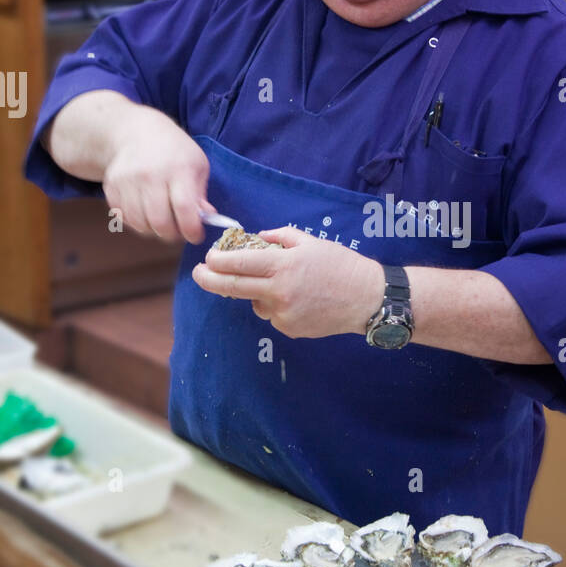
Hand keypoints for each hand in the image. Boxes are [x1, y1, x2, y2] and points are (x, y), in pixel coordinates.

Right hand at [101, 105, 212, 243]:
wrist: (137, 132)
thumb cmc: (175, 152)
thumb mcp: (197, 165)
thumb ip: (201, 194)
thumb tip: (206, 218)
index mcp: (178, 169)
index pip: (184, 208)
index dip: (191, 229)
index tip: (196, 236)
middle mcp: (151, 174)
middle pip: (159, 221)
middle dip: (171, 234)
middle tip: (178, 231)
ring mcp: (128, 180)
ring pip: (139, 223)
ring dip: (153, 230)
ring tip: (162, 222)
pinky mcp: (112, 186)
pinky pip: (123, 217)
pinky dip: (135, 221)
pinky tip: (145, 212)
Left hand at [191, 226, 385, 337]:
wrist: (367, 298)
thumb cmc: (341, 265)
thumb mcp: (311, 241)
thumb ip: (280, 237)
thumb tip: (257, 238)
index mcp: (283, 265)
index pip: (239, 262)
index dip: (217, 261)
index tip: (207, 258)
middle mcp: (279, 291)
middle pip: (233, 287)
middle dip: (210, 280)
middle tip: (198, 274)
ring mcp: (283, 313)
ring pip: (255, 302)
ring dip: (256, 293)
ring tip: (285, 285)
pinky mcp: (290, 329)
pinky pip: (273, 315)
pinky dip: (277, 306)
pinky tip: (299, 300)